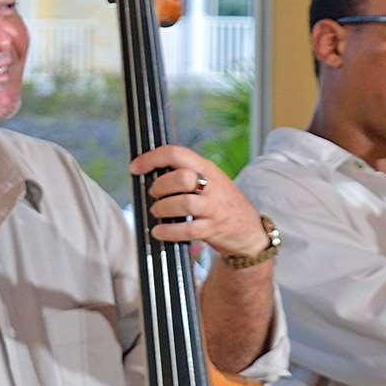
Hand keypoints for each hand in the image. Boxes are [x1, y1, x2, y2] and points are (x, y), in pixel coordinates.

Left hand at [132, 143, 268, 257]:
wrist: (250, 229)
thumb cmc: (221, 203)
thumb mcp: (209, 180)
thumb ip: (185, 174)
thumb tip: (149, 175)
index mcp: (207, 168)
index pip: (177, 154)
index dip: (151, 158)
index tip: (135, 167)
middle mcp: (212, 185)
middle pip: (182, 177)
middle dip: (160, 186)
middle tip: (154, 194)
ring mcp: (214, 208)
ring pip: (184, 203)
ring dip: (163, 209)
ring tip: (157, 212)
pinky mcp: (214, 229)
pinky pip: (188, 230)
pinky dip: (169, 231)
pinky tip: (159, 231)